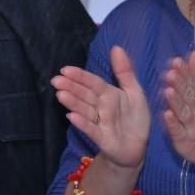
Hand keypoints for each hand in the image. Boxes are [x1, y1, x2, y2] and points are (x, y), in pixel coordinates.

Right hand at [52, 46, 149, 169]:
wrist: (139, 147)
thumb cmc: (135, 119)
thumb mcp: (135, 92)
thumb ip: (125, 71)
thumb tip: (116, 46)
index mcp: (109, 94)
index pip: (93, 83)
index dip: (80, 76)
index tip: (65, 69)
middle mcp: (101, 107)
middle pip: (85, 95)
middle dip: (71, 88)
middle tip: (56, 80)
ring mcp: (100, 123)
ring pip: (85, 110)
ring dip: (73, 103)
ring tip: (60, 95)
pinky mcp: (103, 139)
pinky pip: (92, 130)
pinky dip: (82, 123)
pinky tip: (71, 116)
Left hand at [162, 50, 194, 166]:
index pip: (194, 82)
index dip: (185, 72)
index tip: (176, 61)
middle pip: (189, 96)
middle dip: (180, 84)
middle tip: (170, 73)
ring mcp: (191, 125)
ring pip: (184, 112)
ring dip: (176, 102)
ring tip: (168, 91)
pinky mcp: (184, 140)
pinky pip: (178, 131)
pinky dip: (173, 123)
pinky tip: (166, 115)